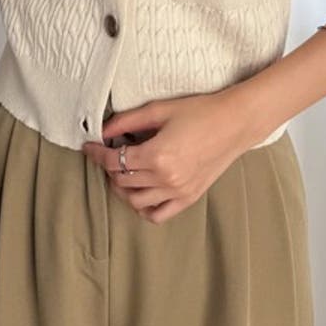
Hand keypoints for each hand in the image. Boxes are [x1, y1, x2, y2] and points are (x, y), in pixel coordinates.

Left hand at [80, 87, 260, 224]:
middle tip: (109, 153)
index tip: (89, 147)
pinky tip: (141, 192)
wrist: (235, 122)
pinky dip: (143, 207)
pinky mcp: (189, 197)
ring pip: (134, 200)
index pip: (113, 161)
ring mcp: (178, 191)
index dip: (97, 154)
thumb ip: (127, 121)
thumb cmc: (201, 111)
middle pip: (121, 180)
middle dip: (109, 167)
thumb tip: (103, 129)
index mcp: (156, 155)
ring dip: (122, 187)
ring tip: (124, 171)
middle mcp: (165, 178)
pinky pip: (157, 214)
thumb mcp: (160, 110)